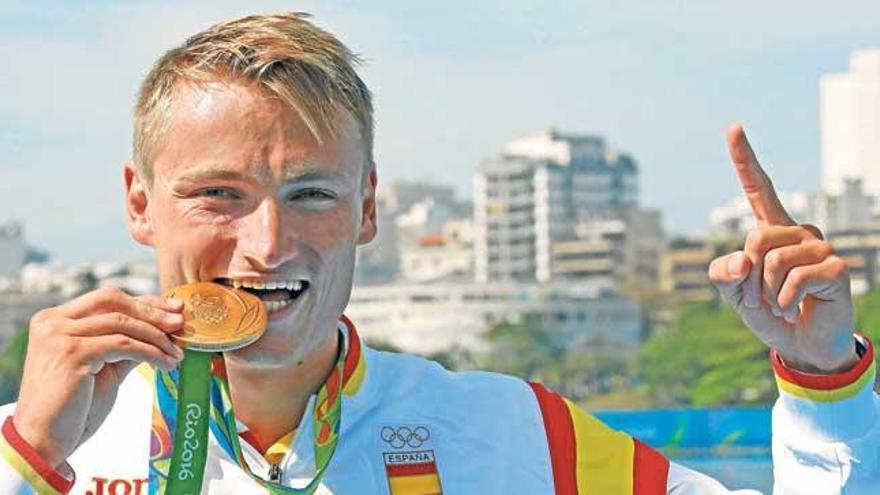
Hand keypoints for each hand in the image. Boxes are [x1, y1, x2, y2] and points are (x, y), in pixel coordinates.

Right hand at [12, 286, 184, 466]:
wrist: (44, 441)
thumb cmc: (72, 408)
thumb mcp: (102, 367)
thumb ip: (124, 345)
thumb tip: (162, 330)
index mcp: (55, 320)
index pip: (107, 300)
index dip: (143, 302)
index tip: (174, 308)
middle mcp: (53, 322)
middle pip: (113, 301)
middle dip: (152, 310)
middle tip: (181, 322)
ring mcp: (60, 335)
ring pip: (122, 323)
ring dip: (156, 337)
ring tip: (177, 353)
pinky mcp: (72, 353)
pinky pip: (123, 345)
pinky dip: (150, 352)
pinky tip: (166, 364)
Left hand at [708, 125, 858, 373]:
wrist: (802, 346)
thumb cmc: (770, 313)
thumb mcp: (735, 296)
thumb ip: (724, 276)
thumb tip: (741, 259)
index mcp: (772, 231)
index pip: (758, 189)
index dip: (745, 160)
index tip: (732, 127)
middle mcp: (799, 231)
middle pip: (756, 237)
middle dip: (749, 276)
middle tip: (761, 298)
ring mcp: (820, 247)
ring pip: (771, 259)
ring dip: (766, 292)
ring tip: (780, 304)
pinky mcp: (836, 267)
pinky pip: (794, 279)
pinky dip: (785, 302)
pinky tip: (795, 310)